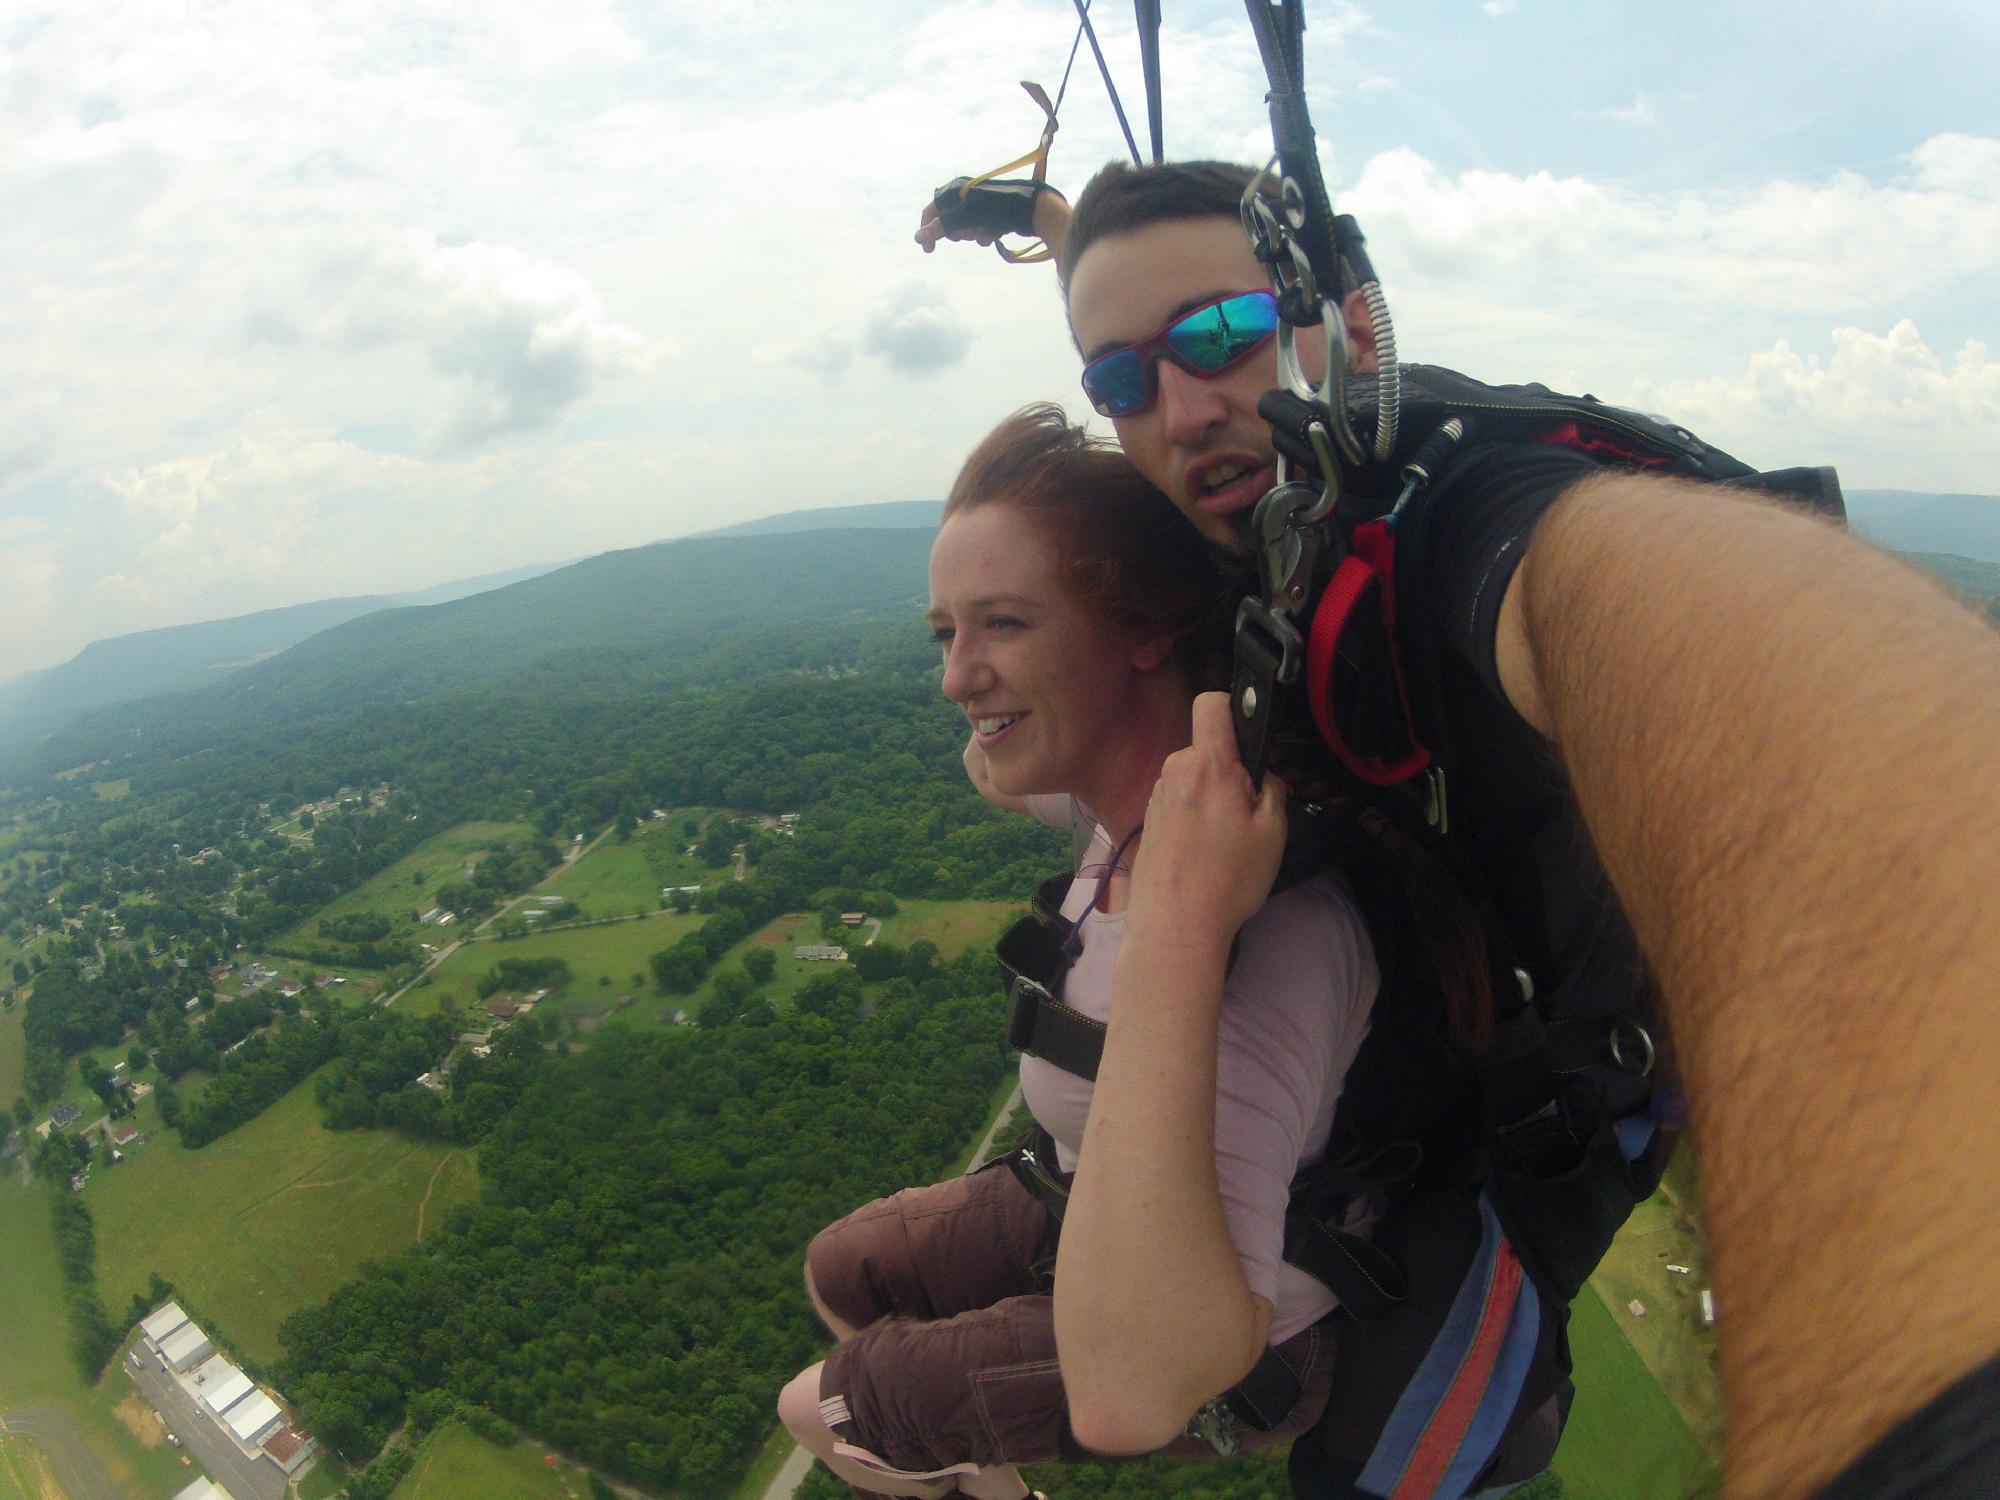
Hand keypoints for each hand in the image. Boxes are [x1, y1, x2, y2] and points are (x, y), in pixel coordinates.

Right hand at [916, 197, 996, 252]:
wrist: (1030, 208)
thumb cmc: (995, 209)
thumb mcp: (964, 218)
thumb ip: (941, 227)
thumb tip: (917, 238)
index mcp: (955, 189)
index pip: (932, 211)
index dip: (927, 229)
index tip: (928, 250)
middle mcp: (965, 194)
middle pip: (948, 221)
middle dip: (957, 232)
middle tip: (968, 233)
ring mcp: (979, 204)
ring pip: (965, 227)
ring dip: (972, 234)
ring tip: (985, 231)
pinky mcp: (992, 214)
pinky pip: (980, 229)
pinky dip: (984, 234)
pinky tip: (994, 234)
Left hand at [1129, 692, 1287, 944]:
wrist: (1176, 925)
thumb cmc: (1228, 879)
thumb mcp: (1273, 831)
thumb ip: (1272, 788)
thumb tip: (1263, 775)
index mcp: (1208, 765)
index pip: (1212, 703)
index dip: (1233, 708)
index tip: (1249, 738)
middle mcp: (1175, 771)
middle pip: (1207, 749)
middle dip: (1230, 770)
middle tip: (1248, 811)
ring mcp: (1157, 796)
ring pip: (1193, 778)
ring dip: (1211, 796)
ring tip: (1225, 840)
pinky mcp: (1149, 819)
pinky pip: (1179, 801)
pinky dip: (1194, 817)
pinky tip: (1205, 852)